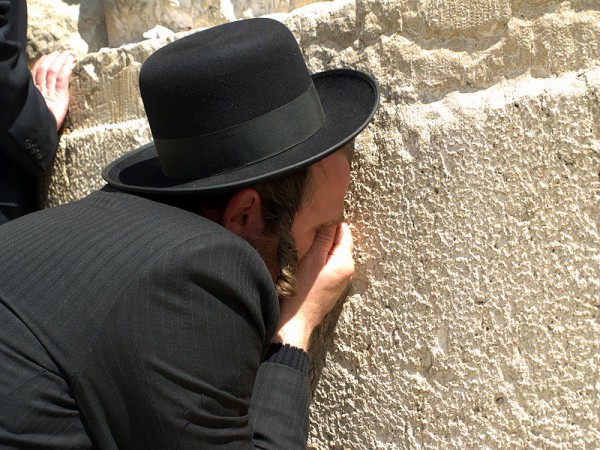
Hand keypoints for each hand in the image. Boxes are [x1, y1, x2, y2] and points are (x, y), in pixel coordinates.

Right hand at [31, 50, 74, 129]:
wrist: (42, 132)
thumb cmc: (43, 124)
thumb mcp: (42, 109)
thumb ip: (42, 98)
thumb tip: (47, 91)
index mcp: (36, 93)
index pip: (37, 74)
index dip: (42, 63)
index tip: (47, 56)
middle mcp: (41, 91)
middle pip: (45, 70)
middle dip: (52, 59)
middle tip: (58, 51)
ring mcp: (50, 93)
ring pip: (53, 72)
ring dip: (60, 61)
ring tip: (66, 53)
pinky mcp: (59, 97)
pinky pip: (62, 80)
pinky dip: (66, 69)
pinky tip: (70, 62)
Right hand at [272, 223, 354, 349]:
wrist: (296, 321)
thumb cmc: (303, 291)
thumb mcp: (312, 259)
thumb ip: (324, 239)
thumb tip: (332, 221)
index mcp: (346, 262)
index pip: (344, 233)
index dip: (330, 226)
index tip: (316, 223)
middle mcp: (348, 271)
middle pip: (339, 244)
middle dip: (326, 238)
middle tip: (308, 236)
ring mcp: (341, 280)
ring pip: (333, 255)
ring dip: (322, 250)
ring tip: (306, 250)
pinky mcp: (332, 287)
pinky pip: (329, 267)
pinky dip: (321, 262)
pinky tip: (308, 265)